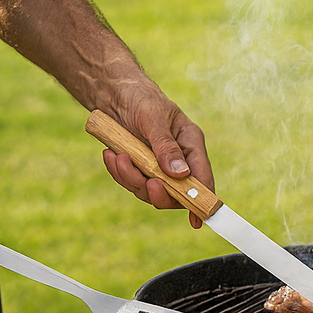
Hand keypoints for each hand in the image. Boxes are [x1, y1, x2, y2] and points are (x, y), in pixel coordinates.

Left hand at [98, 88, 213, 228]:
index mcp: (191, 144)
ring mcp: (157, 165)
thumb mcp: (153, 117)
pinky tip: (110, 155)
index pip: (202, 178)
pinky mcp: (138, 167)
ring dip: (131, 179)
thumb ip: (166, 146)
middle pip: (175, 193)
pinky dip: (119, 173)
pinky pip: (131, 182)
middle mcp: (177, 159)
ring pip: (149, 190)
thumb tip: (180, 174)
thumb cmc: (141, 98)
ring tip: (117, 157)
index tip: (196, 220)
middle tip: (146, 181)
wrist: (114, 92)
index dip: (201, 200)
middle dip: (158, 192)